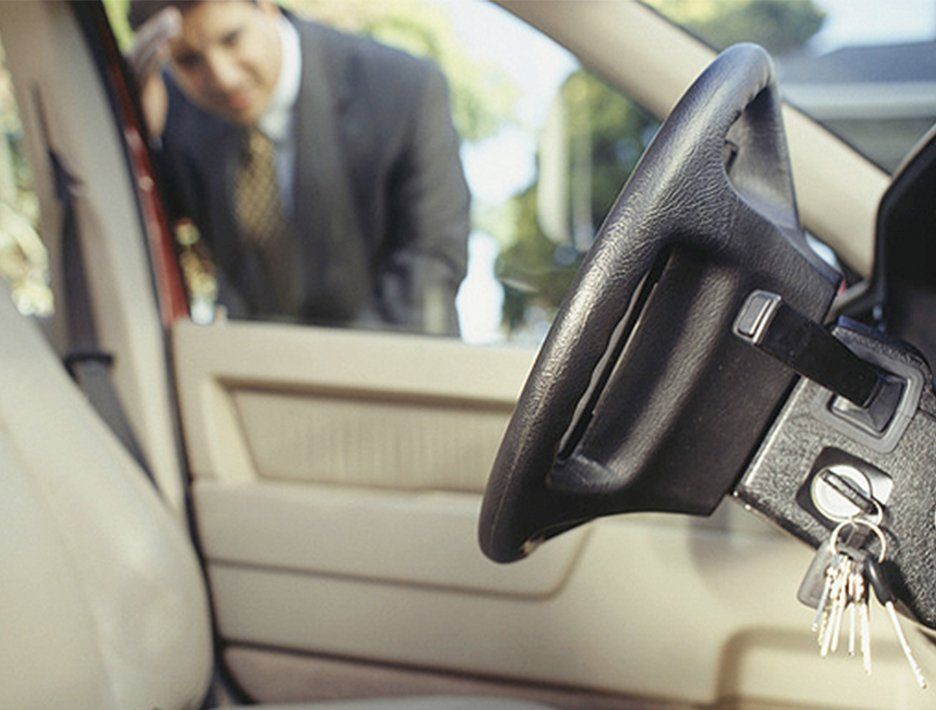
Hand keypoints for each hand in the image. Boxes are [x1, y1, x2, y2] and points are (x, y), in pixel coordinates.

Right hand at [127, 7, 181, 138]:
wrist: (139, 138)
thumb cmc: (145, 110)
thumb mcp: (149, 85)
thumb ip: (150, 67)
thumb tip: (160, 47)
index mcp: (129, 66)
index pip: (142, 41)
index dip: (157, 28)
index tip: (173, 18)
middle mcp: (125, 69)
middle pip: (142, 42)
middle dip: (158, 28)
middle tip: (175, 16)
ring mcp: (129, 80)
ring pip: (144, 53)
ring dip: (160, 38)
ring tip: (176, 28)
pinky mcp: (136, 92)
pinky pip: (146, 72)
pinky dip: (155, 59)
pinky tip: (166, 49)